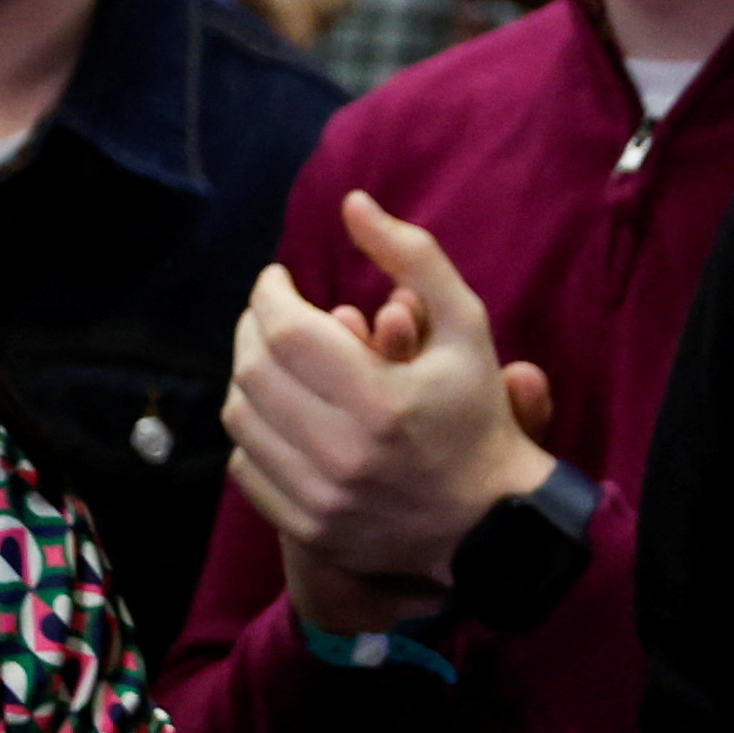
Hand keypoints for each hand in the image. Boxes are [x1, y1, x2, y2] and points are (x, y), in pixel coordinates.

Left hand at [223, 191, 557, 629]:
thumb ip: (413, 257)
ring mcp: (320, 499)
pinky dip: (252, 432)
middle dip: (251, 329)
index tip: (278, 279)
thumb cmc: (478, 416)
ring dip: (247, 377)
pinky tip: (280, 414)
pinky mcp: (308, 528)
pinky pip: (245, 469)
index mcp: (381, 401)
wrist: (492, 525)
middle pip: (254, 372)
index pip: (286, 331)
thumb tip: (352, 203)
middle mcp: (343, 454)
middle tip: (271, 314)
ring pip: (241, 419)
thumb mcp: (466, 326)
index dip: (270, 294)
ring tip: (273, 359)